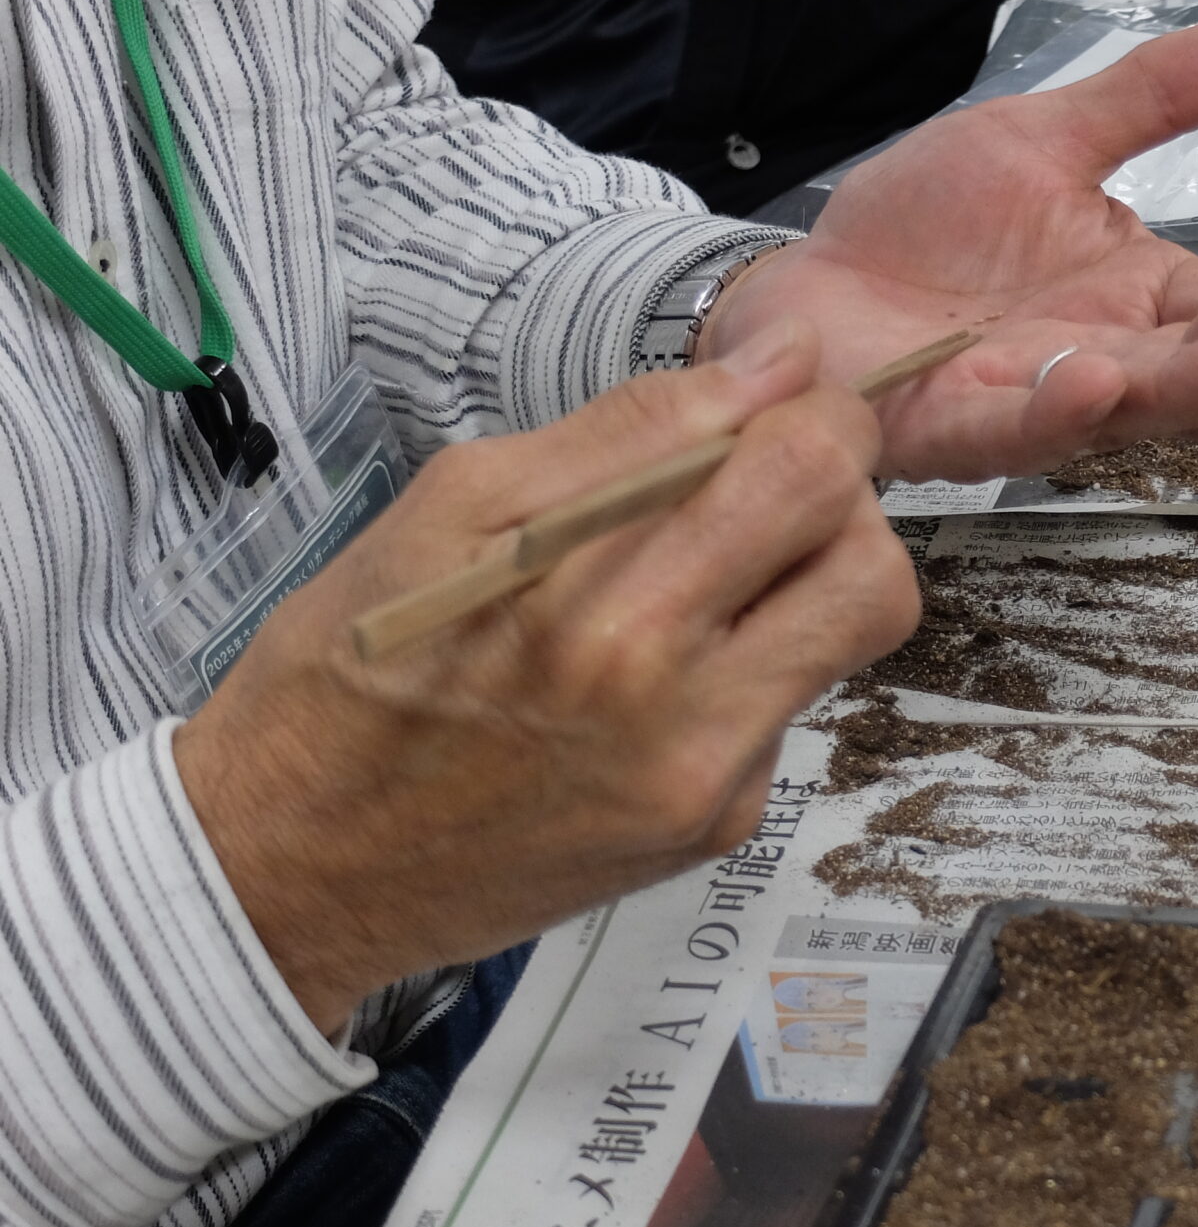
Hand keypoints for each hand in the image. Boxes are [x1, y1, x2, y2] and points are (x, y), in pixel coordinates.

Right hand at [173, 324, 916, 1033]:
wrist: (296, 863)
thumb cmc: (354, 666)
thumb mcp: (456, 505)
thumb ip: (632, 429)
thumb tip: (776, 364)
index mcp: (599, 603)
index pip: (807, 474)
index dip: (816, 415)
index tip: (776, 404)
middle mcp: (674, 703)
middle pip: (872, 564)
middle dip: (840, 496)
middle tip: (765, 480)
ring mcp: (708, 779)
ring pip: (855, 635)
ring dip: (813, 574)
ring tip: (715, 566)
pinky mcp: (717, 826)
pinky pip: (790, 706)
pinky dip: (752, 661)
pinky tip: (660, 668)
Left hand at [698, 0, 1197, 484]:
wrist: (811, 282)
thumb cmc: (930, 225)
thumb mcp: (1048, 137)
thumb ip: (1154, 95)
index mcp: (1139, 296)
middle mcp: (1106, 359)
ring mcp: (1034, 400)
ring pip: (1129, 412)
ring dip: (1189, 391)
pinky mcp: (954, 429)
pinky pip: (1014, 433)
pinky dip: (1057, 415)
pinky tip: (1095, 380)